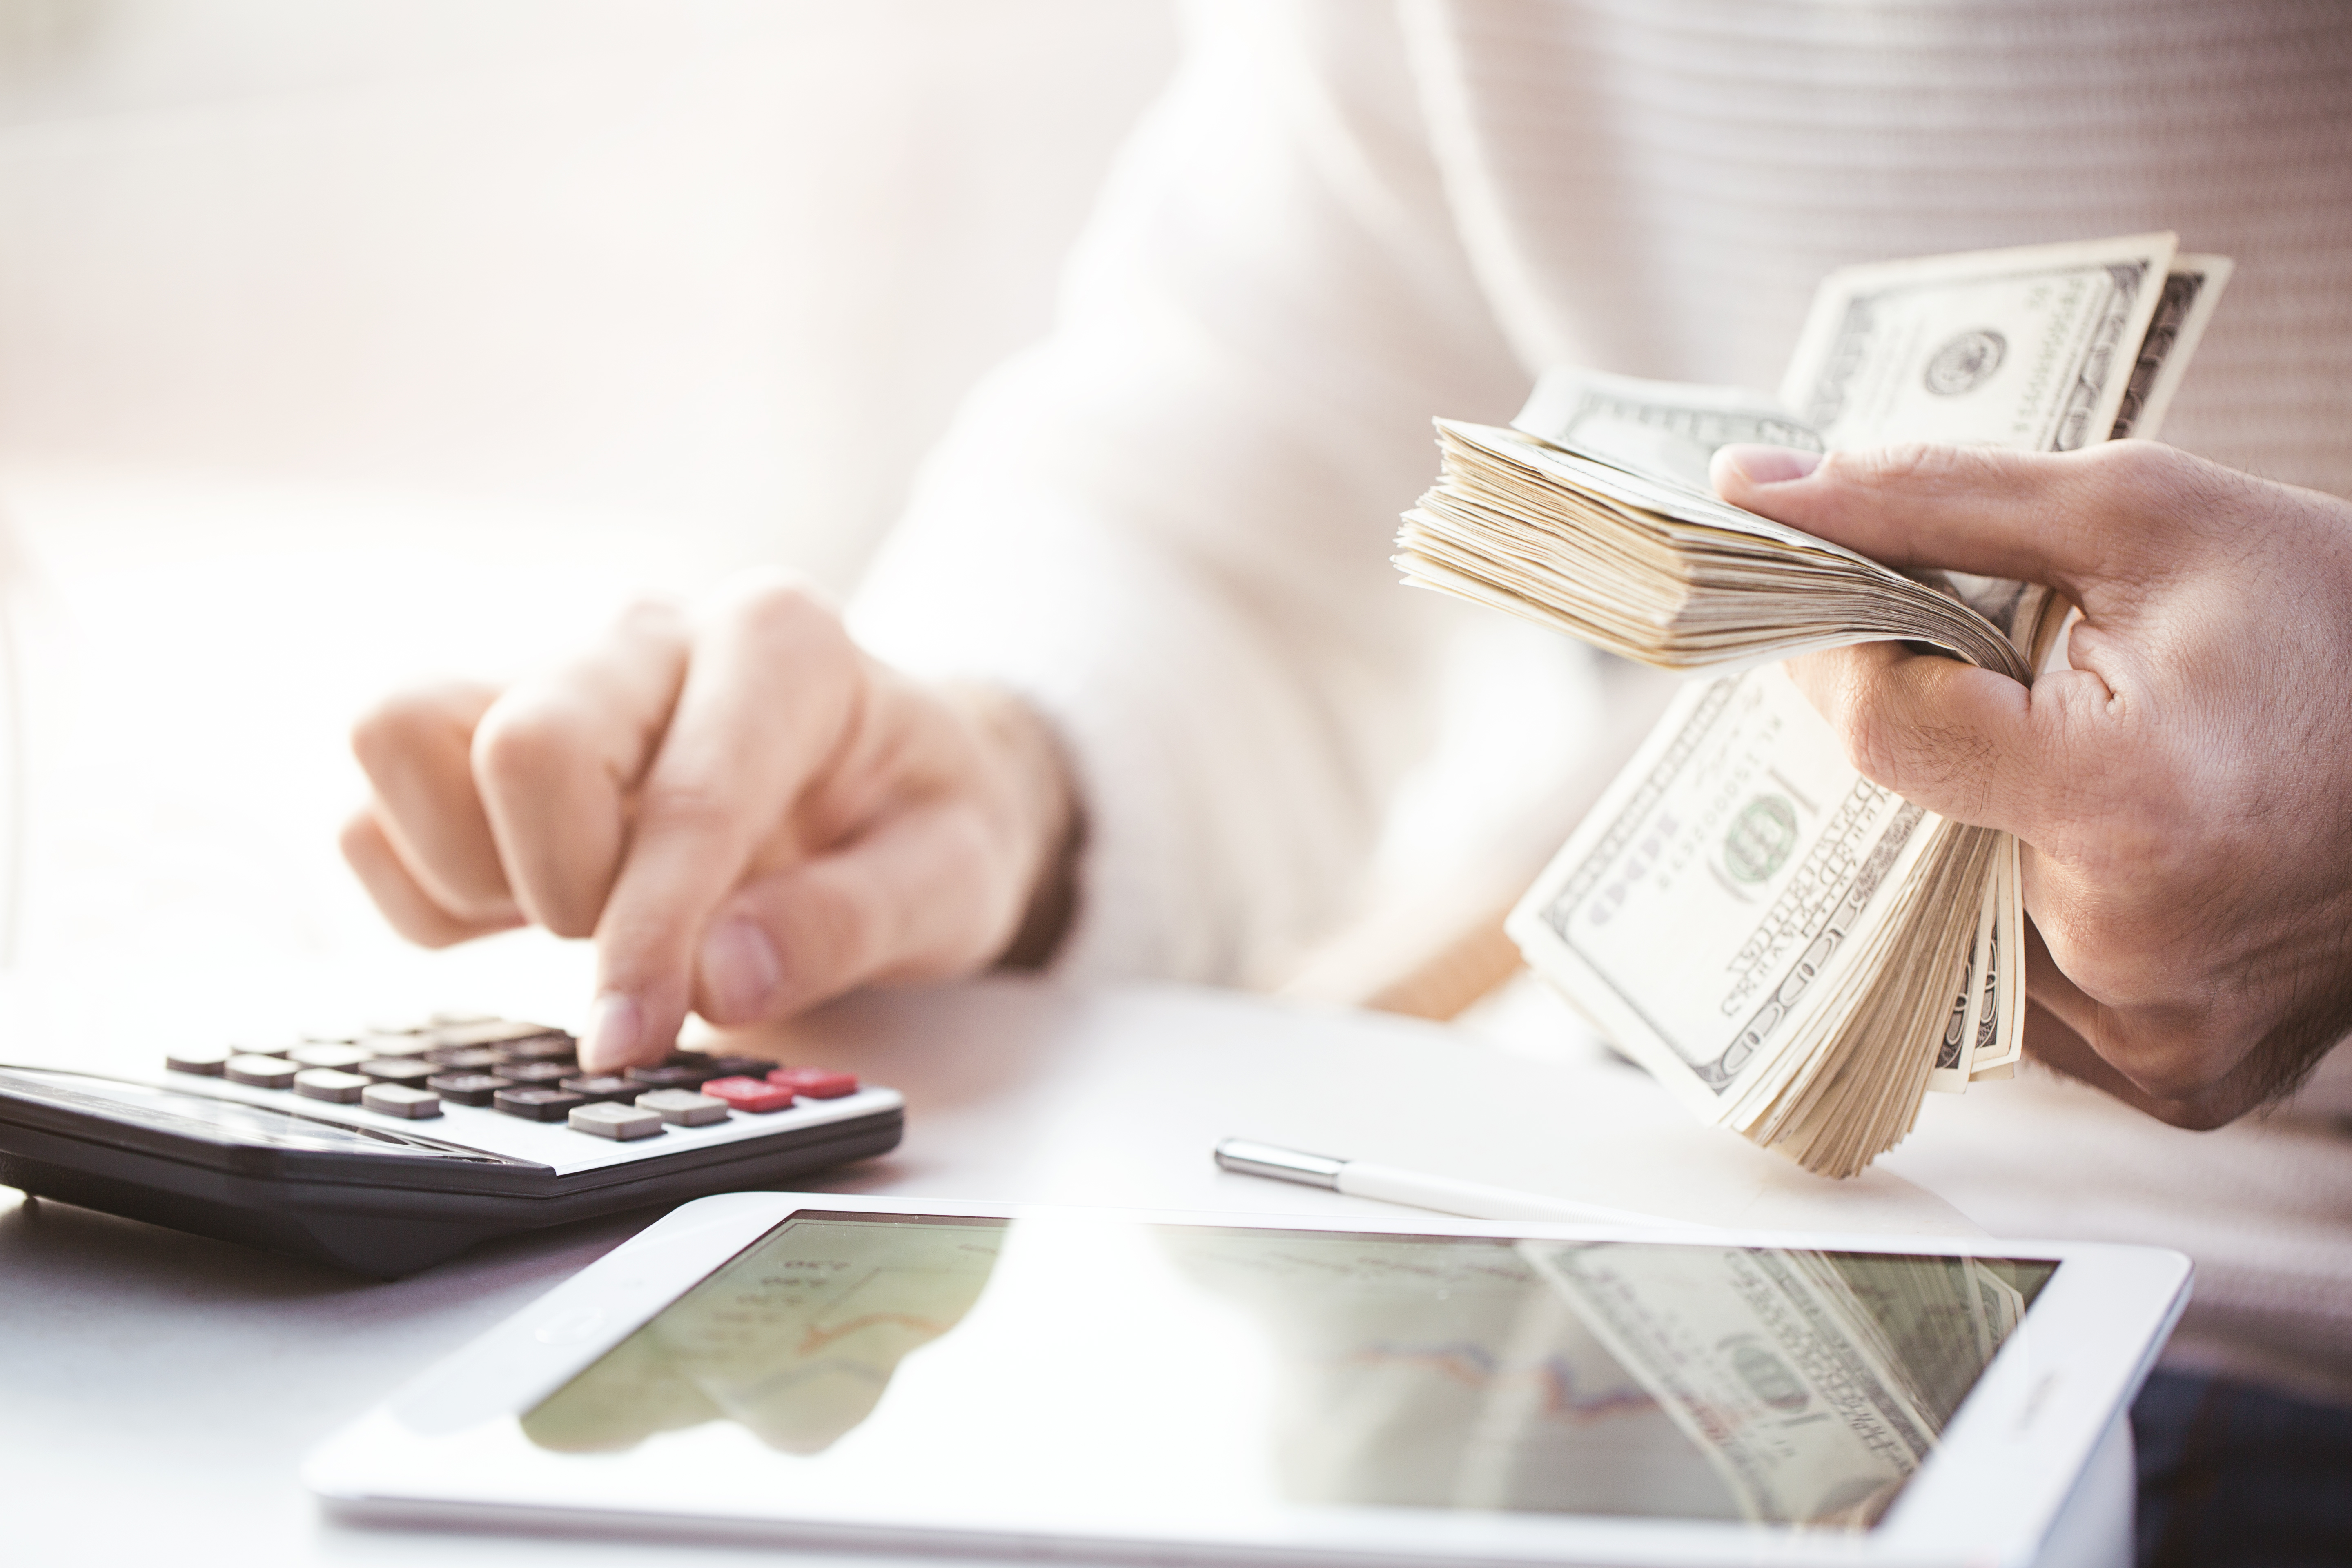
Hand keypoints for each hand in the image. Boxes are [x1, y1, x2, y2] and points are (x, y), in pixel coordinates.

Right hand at [340, 571, 1077, 1069]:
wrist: (898, 778)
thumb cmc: (922, 820)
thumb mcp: (955, 880)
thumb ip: (852, 925)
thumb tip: (717, 977)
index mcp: (781, 645)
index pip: (684, 796)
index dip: (647, 935)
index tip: (624, 1038)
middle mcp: (652, 637)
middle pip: (525, 739)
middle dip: (564, 885)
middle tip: (634, 949)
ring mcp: (553, 674)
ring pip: (405, 734)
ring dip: (472, 867)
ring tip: (572, 915)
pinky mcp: (478, 734)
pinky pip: (377, 804)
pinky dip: (426, 885)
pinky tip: (524, 910)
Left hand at [1713, 440, 2351, 1127]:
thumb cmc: (2335, 616)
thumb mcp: (2138, 516)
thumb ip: (1926, 503)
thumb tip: (1745, 487)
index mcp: (2130, 809)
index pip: (1886, 732)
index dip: (1848, 657)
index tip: (1855, 608)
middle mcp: (2134, 953)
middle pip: (1911, 837)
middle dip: (1919, 754)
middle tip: (1977, 688)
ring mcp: (2156, 1036)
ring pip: (1961, 927)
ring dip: (1974, 842)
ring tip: (2064, 767)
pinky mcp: (2178, 1081)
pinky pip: (2036, 1002)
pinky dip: (2040, 917)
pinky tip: (2107, 851)